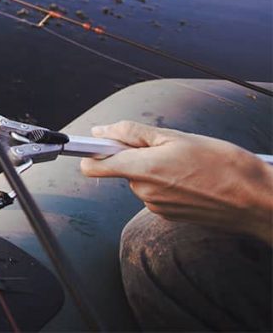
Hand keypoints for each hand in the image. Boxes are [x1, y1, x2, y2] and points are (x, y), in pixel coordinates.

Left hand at [81, 121, 272, 243]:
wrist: (257, 201)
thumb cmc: (224, 165)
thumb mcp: (177, 137)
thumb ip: (132, 133)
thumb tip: (102, 131)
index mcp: (143, 170)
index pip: (93, 166)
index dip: (90, 151)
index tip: (93, 141)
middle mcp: (144, 192)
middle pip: (122, 167)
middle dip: (137, 154)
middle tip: (168, 146)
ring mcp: (157, 206)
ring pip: (142, 179)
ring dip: (156, 168)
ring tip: (188, 163)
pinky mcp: (169, 215)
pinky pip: (157, 192)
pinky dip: (168, 182)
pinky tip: (193, 178)